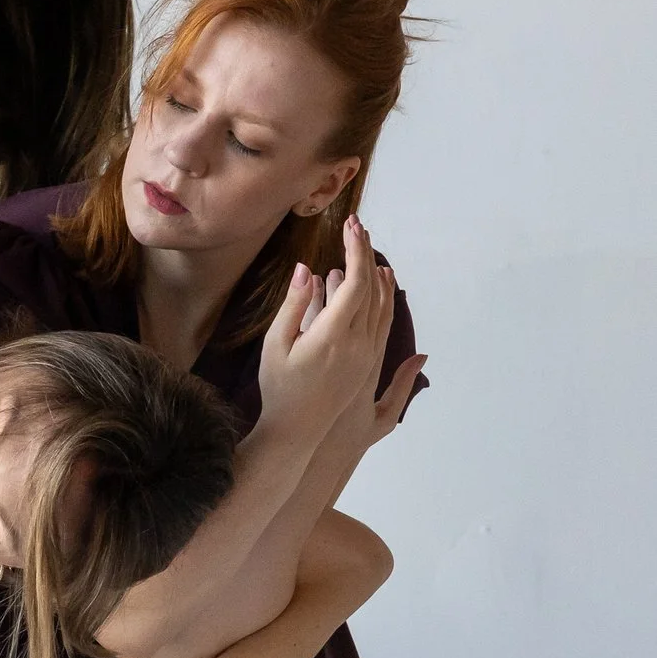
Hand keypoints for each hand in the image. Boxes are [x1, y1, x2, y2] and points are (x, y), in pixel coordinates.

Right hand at [255, 216, 397, 443]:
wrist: (297, 429)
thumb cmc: (279, 387)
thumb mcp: (275, 344)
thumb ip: (294, 305)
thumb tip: (307, 270)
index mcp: (334, 336)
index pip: (357, 284)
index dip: (356, 251)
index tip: (350, 227)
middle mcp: (358, 344)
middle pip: (373, 289)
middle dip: (366, 254)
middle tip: (357, 228)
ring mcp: (366, 354)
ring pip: (382, 306)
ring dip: (378, 275)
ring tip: (371, 251)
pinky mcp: (367, 363)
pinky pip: (381, 323)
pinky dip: (382, 299)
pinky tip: (378, 286)